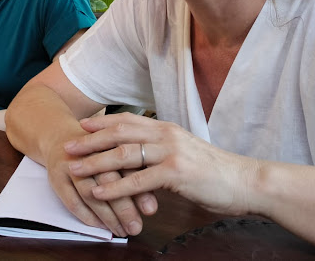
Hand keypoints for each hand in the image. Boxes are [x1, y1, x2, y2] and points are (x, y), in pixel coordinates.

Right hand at [43, 132, 158, 236]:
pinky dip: (87, 216)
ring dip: (106, 215)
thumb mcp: (116, 154)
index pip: (127, 165)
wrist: (59, 136)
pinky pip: (71, 201)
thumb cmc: (95, 148)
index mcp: (109, 140)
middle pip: (108, 179)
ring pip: (89, 191)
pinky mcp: (56, 176)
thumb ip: (136, 175)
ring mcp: (70, 163)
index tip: (151, 210)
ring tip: (120, 230)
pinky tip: (100, 226)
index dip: (140, 188)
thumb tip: (151, 207)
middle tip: (135, 227)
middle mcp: (88, 150)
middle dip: (123, 207)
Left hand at [65, 113, 259, 216]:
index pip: (128, 120)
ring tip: (75, 168)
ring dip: (96, 161)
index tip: (82, 125)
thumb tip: (144, 158)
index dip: (103, 122)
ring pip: (124, 153)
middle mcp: (166, 135)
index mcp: (167, 129)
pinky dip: (116, 186)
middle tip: (68, 145)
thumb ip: (163, 153)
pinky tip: (100, 192)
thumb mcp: (185, 154)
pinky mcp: (176, 172)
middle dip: (91, 139)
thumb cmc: (215, 172)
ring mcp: (171, 152)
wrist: (246, 182)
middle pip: (120, 133)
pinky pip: (138, 179)